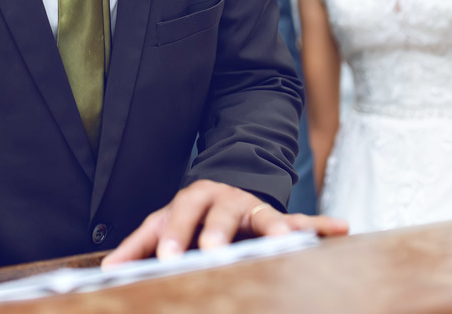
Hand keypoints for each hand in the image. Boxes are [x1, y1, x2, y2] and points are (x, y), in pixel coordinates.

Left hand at [101, 179, 347, 265]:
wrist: (230, 182)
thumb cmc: (192, 215)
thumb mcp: (164, 224)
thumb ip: (140, 246)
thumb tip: (109, 268)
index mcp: (193, 198)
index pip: (179, 213)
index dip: (174, 235)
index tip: (168, 258)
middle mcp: (225, 198)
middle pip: (220, 212)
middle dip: (217, 232)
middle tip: (213, 251)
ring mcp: (254, 207)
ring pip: (264, 215)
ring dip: (274, 226)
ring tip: (283, 239)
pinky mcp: (280, 218)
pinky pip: (304, 221)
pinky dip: (322, 226)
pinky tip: (341, 228)